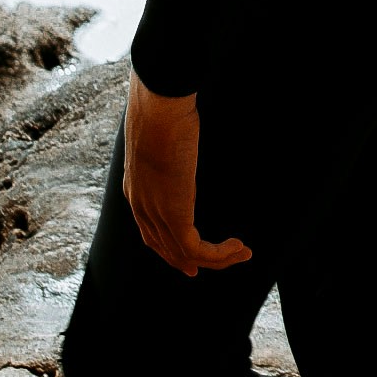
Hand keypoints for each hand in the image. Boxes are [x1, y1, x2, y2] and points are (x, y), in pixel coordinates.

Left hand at [123, 78, 252, 276]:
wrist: (159, 109)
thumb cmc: (163, 108)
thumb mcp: (161, 130)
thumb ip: (169, 140)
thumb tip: (181, 128)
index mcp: (136, 188)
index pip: (149, 229)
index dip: (167, 246)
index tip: (187, 256)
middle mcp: (141, 206)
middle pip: (162, 247)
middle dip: (185, 261)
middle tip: (204, 268)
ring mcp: (156, 213)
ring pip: (183, 253)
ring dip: (215, 259)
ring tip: (240, 254)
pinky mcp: (175, 214)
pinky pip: (197, 248)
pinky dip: (219, 254)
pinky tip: (238, 246)